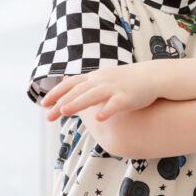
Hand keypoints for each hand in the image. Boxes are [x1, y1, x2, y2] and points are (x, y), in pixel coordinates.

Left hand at [41, 62, 160, 121]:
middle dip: (61, 103)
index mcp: (94, 78)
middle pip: (78, 91)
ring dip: (78, 103)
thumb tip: (65, 83)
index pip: (71, 84)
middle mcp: (101, 82)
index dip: (56, 92)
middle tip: (48, 115)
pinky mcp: (127, 97)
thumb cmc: (125, 81)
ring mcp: (114, 89)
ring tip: (64, 112)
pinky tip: (99, 118)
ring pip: (93, 96)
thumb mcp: (102, 79)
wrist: (151, 77)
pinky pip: (115, 104)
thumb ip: (84, 83)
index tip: (43, 103)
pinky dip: (107, 110)